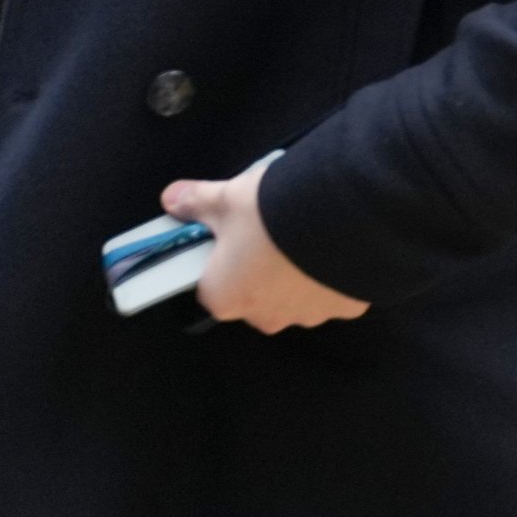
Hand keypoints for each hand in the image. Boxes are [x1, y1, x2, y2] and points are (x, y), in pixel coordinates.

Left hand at [158, 160, 370, 332]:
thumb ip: (196, 201)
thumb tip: (170, 199)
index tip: (232, 236)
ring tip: (308, 236)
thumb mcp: (228, 198)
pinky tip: (335, 247)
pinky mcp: (346, 309)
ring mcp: (308, 316)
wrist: (346, 218)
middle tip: (271, 232)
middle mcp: (263, 318)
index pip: (211, 285)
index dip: (219, 261)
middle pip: (254, 296)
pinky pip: (331, 293)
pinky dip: (330, 275)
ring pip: (295, 297)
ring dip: (298, 275)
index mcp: (225, 297)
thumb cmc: (270, 214)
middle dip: (261, 271)